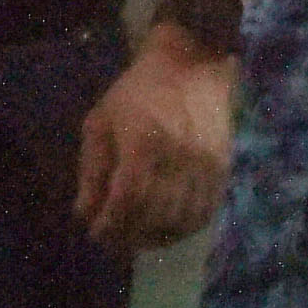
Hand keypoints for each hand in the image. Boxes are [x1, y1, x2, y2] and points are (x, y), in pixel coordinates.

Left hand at [74, 39, 233, 250]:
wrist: (192, 67)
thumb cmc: (137, 92)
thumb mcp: (101, 121)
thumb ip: (92, 169)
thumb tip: (85, 213)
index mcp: (144, 144)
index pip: (127, 200)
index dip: (110, 224)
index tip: (96, 232)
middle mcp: (178, 159)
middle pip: (153, 216)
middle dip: (129, 236)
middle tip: (113, 240)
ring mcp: (204, 167)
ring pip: (180, 220)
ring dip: (155, 237)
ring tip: (137, 237)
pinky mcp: (222, 171)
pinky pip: (204, 214)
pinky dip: (183, 229)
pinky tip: (166, 228)